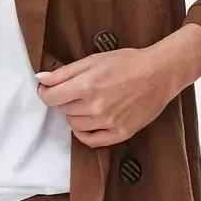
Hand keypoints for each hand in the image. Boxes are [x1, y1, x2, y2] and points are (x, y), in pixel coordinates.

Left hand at [35, 44, 179, 146]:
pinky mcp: (120, 133)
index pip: (50, 98)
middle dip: (67, 100)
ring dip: (77, 115)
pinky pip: (90, 140)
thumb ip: (64, 73)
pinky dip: (85, 132)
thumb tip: (40, 80)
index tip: (49, 90)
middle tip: (81, 91)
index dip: (46, 93)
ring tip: (91, 103)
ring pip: (74, 125)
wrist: (159, 74)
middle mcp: (95, 107)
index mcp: (87, 86)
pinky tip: (91, 121)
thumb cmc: (128, 63)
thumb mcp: (93, 60)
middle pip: (63, 110)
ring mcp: (108, 123)